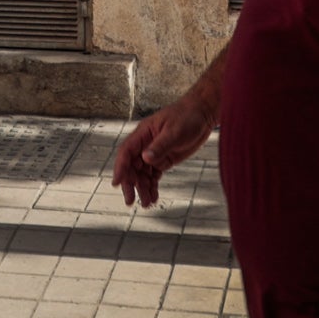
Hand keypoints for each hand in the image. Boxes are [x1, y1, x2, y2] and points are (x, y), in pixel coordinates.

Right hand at [106, 94, 212, 208]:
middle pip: (132, 167)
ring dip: (142, 189)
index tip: (116, 182)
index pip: (126, 152)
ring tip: (147, 204)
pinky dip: (152, 187)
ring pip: (142, 174)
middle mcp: (145, 144)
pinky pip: (153, 175)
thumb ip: (160, 146)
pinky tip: (154, 197)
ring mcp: (153, 153)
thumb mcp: (174, 132)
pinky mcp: (163, 159)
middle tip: (130, 201)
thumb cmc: (187, 116)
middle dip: (130, 184)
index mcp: (143, 133)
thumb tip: (145, 158)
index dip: (120, 168)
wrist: (202, 114)